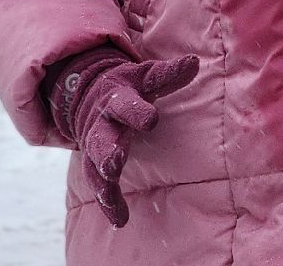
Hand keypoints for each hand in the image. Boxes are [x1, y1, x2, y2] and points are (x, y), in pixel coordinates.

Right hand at [45, 47, 199, 227]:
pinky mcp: (96, 163)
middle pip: (103, 137)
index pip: (128, 103)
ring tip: (108, 193)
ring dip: (103, 179)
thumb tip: (195, 61)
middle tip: (115, 162)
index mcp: (119, 98)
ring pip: (95, 164)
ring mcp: (96, 144)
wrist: (87, 94)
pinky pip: (100, 184)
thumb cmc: (129, 87)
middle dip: (108, 150)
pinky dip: (109, 202)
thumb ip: (169, 74)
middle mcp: (103, 123)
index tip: (151, 119)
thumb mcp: (146, 76)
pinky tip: (119, 220)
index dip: (138, 110)